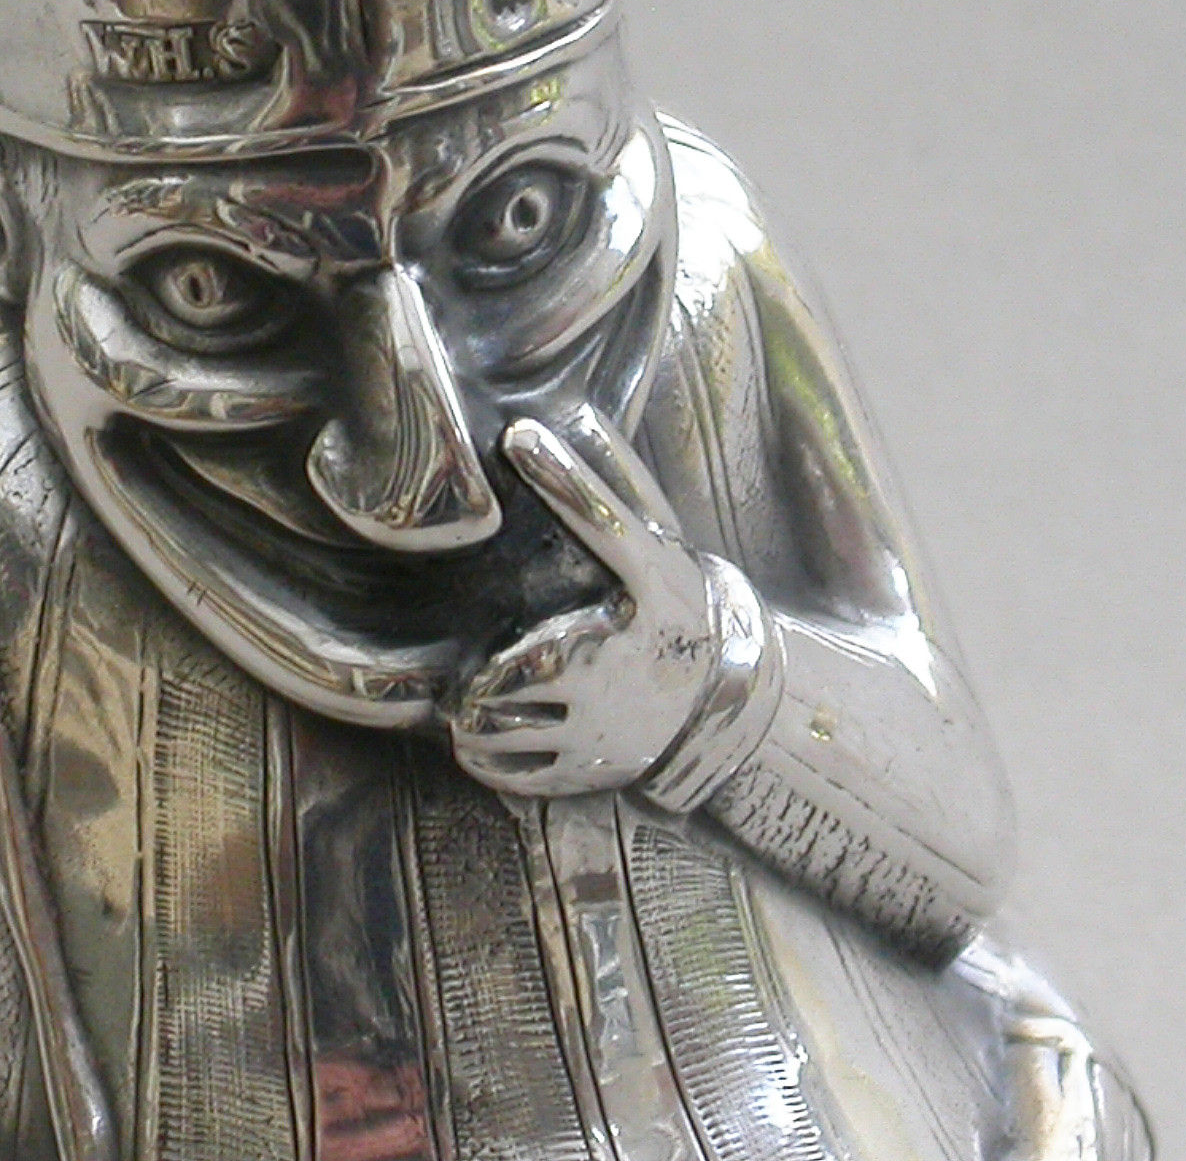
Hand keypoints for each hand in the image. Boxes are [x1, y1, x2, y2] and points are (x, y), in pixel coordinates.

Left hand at [446, 419, 722, 795]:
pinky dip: (483, 760)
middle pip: (527, 660)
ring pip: (512, 719)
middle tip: (461, 680)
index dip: (563, 476)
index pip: (603, 519)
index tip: (519, 436)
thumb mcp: (658, 552)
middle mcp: (627, 654)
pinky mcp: (593, 765)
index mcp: (648, 588)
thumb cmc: (675, 609)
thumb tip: (577, 416)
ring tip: (460, 713)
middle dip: (484, 676)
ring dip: (473, 719)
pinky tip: (472, 745)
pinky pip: (519, 769)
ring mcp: (608, 719)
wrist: (725, 701)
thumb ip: (616, 492)